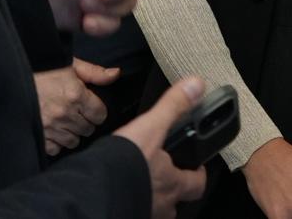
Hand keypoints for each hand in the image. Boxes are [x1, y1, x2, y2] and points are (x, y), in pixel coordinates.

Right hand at [35, 58, 119, 154]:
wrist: (15, 75)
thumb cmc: (45, 70)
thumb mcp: (72, 65)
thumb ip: (95, 73)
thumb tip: (116, 74)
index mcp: (75, 94)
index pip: (100, 115)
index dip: (97, 110)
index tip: (90, 107)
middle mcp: (64, 113)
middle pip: (88, 129)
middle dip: (85, 121)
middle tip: (77, 112)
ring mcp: (50, 126)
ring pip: (73, 141)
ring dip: (72, 133)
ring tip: (66, 121)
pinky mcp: (38, 135)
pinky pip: (55, 149)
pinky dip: (57, 142)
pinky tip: (55, 131)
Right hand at [114, 77, 209, 218]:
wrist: (92, 192)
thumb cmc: (124, 166)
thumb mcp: (151, 127)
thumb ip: (173, 106)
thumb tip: (195, 85)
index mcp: (172, 184)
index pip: (197, 185)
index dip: (199, 175)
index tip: (197, 168)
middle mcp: (160, 204)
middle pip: (175, 202)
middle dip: (173, 190)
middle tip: (166, 176)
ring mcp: (142, 211)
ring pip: (154, 208)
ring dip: (151, 197)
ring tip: (141, 181)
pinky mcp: (122, 213)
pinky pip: (132, 208)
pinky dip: (130, 199)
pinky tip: (120, 188)